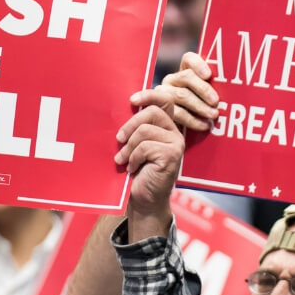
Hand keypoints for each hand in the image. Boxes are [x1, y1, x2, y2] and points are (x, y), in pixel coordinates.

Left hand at [115, 87, 185, 241]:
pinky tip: (132, 168)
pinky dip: (133, 158)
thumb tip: (122, 107)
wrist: (143, 199)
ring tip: (123, 160)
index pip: (164, 100)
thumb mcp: (133, 145)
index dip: (149, 95)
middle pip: (151, 112)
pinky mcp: (172, 155)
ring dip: (128, 147)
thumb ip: (134, 128)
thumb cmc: (136, 172)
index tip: (131, 100)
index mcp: (166, 127)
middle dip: (129, 125)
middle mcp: (174, 132)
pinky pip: (145, 146)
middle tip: (118, 140)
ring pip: (145, 130)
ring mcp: (176, 144)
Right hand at [158, 52, 219, 131]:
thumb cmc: (203, 109)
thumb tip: (233, 87)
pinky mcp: (162, 110)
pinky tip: (204, 125)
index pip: (189, 59)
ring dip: (200, 106)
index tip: (208, 75)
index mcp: (185, 70)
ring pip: (182, 95)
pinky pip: (177, 112)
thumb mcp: (209, 96)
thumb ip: (215, 88)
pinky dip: (193, 120)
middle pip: (186, 77)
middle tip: (216, 101)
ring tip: (213, 115)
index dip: (198, 64)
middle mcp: (172, 79)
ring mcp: (164, 93)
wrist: (182, 129)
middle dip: (203, 89)